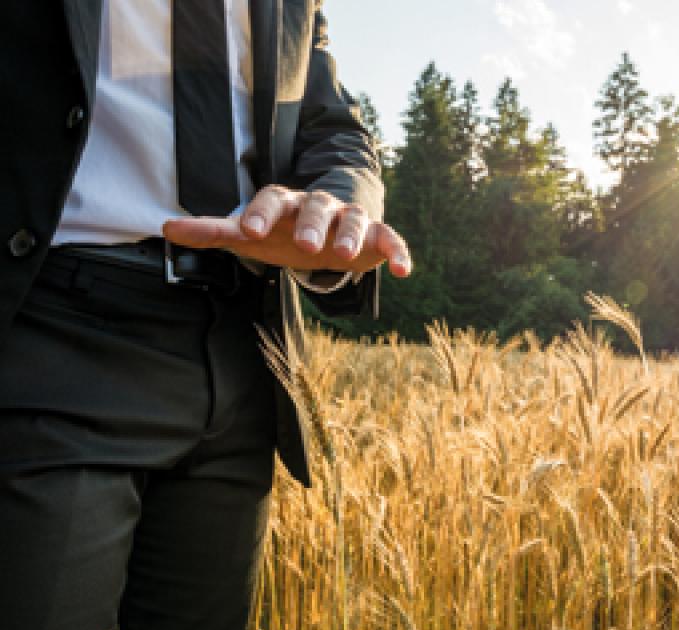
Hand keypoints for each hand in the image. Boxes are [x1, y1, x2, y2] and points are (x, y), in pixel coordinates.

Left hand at [162, 185, 411, 277]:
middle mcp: (320, 204)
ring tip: (343, 256)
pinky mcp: (376, 236)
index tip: (248, 232)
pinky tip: (404, 271)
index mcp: (286, 202)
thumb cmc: (284, 233)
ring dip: (350, 235)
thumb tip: (164, 228)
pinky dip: (398, 251)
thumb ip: (212, 231)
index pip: (271, 200)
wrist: (329, 231)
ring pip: (353, 219)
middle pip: (317, 207)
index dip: (260, 214)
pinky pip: (390, 239)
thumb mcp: (251, 234)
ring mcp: (350, 218)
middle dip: (313, 225)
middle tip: (307, 246)